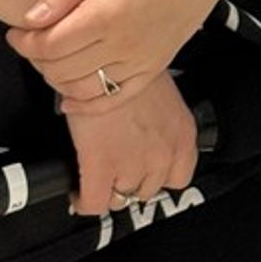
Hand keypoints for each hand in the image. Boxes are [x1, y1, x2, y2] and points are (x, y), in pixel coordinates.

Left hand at [7, 0, 243, 107]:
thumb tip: (31, 19)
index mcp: (107, 13)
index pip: (51, 45)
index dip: (25, 43)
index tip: (16, 32)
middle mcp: (124, 44)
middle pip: (62, 70)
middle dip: (37, 59)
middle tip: (30, 42)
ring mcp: (141, 61)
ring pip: (84, 90)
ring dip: (57, 80)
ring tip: (50, 60)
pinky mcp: (154, 68)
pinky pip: (115, 99)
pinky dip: (88, 105)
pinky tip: (70, 100)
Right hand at [66, 72, 199, 216]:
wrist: (98, 58)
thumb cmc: (125, 66)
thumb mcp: (158, 93)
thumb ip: (160, 121)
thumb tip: (144, 133)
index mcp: (182, 133)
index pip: (178, 177)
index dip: (157, 176)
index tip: (144, 172)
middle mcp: (163, 152)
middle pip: (146, 190)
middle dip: (129, 179)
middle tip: (115, 165)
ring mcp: (134, 163)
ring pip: (120, 198)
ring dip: (107, 188)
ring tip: (96, 173)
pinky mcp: (102, 166)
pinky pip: (94, 203)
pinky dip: (85, 202)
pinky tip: (78, 193)